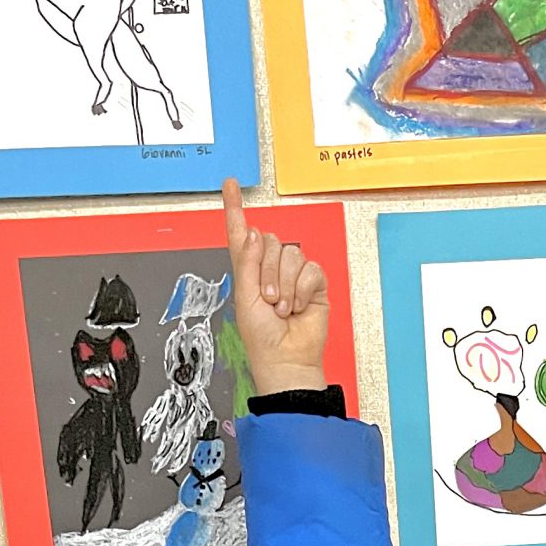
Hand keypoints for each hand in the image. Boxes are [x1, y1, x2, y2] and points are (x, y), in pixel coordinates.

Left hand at [223, 177, 327, 395]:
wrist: (287, 360)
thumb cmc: (262, 338)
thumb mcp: (245, 298)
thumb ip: (247, 263)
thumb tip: (253, 232)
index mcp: (249, 270)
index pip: (241, 234)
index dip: (234, 208)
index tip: (230, 184)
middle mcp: (271, 268)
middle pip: (271, 241)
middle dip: (268, 271)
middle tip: (269, 299)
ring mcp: (294, 275)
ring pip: (291, 254)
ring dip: (286, 284)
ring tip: (283, 308)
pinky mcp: (314, 284)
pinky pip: (311, 269)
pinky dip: (303, 289)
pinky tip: (299, 306)